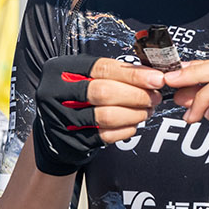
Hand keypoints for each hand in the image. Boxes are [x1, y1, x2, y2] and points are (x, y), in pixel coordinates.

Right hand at [30, 54, 162, 176]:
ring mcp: (62, 119)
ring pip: (106, 116)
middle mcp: (56, 93)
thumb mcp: (84, 75)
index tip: (156, 79)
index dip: (133, 74)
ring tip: (146, 110)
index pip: (103, 68)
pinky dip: (126, 129)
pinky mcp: (72, 140)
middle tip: (154, 97)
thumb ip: (111, 73)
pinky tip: (133, 123)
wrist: (52, 126)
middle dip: (136, 95)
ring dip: (134, 113)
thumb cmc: (74, 95)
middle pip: (104, 92)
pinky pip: (106, 135)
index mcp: (61, 70)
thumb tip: (149, 75)